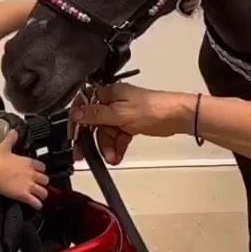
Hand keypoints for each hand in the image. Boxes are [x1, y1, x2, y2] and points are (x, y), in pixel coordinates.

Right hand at [0, 130, 48, 208]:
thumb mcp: (3, 147)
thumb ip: (11, 139)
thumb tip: (13, 131)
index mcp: (28, 162)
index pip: (42, 166)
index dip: (40, 170)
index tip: (38, 172)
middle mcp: (31, 174)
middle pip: (45, 180)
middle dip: (43, 183)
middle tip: (39, 186)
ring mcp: (29, 185)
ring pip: (44, 192)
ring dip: (42, 195)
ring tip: (40, 197)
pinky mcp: (24, 195)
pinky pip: (36, 202)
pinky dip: (37, 204)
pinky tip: (37, 205)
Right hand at [70, 83, 197, 159]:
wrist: (177, 117)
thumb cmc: (152, 110)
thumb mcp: (120, 114)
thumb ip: (96, 115)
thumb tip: (76, 113)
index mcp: (110, 93)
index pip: (85, 104)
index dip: (77, 120)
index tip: (73, 135)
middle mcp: (114, 102)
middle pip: (95, 122)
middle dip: (92, 139)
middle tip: (84, 154)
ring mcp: (123, 114)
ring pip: (106, 132)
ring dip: (106, 147)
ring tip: (111, 158)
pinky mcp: (131, 124)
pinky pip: (117, 137)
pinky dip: (116, 147)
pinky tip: (117, 157)